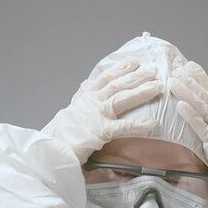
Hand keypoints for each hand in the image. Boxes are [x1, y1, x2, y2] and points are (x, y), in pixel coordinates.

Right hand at [42, 58, 162, 162]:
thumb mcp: (70, 108)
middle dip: (137, 76)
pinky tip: (153, 123)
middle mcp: (92, 101)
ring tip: (157, 86)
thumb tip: (87, 85)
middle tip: (153, 70)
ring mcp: (97, 114)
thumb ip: (81, 96)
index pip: (104, 77)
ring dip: (141, 91)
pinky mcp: (100, 131)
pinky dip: (139, 124)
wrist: (50, 146)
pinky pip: (124, 126)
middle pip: (117, 84)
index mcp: (85, 96)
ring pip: (122, 98)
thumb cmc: (60, 133)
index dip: (120, 68)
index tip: (133, 61)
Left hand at [168, 61, 207, 188]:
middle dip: (192, 82)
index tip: (190, 66)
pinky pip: (202, 127)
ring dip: (188, 94)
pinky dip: (191, 115)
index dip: (201, 79)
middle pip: (207, 97)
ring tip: (174, 83)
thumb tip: (197, 112)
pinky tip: (180, 106)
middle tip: (178, 70)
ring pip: (204, 108)